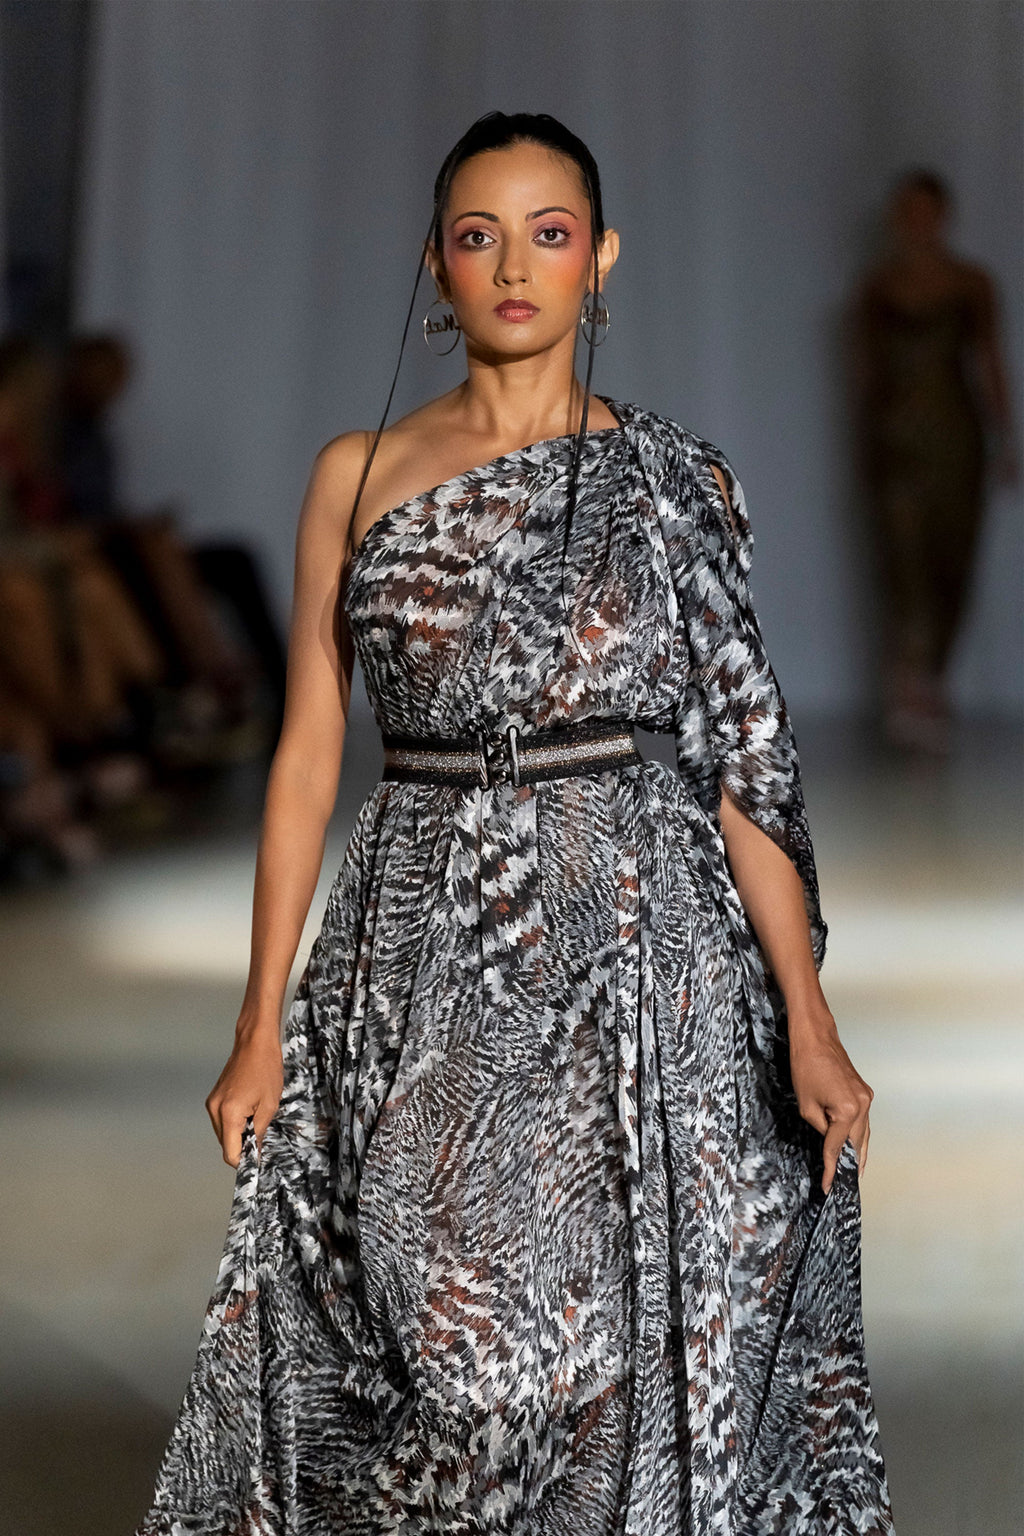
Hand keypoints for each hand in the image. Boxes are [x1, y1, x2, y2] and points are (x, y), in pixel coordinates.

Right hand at [205, 1026, 283, 1167]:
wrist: (254, 1042)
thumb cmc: (265, 1069)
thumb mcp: (269, 1105)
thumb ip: (259, 1132)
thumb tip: (254, 1152)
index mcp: (228, 1114)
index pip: (230, 1153)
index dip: (245, 1161)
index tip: (258, 1161)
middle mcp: (215, 1110)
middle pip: (226, 1145)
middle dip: (243, 1147)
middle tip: (262, 1138)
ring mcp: (212, 1103)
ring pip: (224, 1133)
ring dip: (239, 1135)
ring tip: (257, 1120)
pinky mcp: (214, 1098)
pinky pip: (223, 1121)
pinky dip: (235, 1123)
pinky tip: (250, 1112)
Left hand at [789, 1012, 872, 1192]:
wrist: (815, 1037)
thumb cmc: (805, 1067)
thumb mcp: (806, 1105)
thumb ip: (820, 1127)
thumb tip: (829, 1137)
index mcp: (847, 1111)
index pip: (837, 1147)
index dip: (831, 1169)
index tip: (828, 1187)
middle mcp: (862, 1106)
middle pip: (857, 1144)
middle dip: (849, 1165)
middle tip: (843, 1185)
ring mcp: (866, 1098)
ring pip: (864, 1134)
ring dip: (858, 1153)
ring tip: (852, 1173)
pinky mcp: (864, 1092)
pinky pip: (863, 1121)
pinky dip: (858, 1135)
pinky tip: (854, 1147)